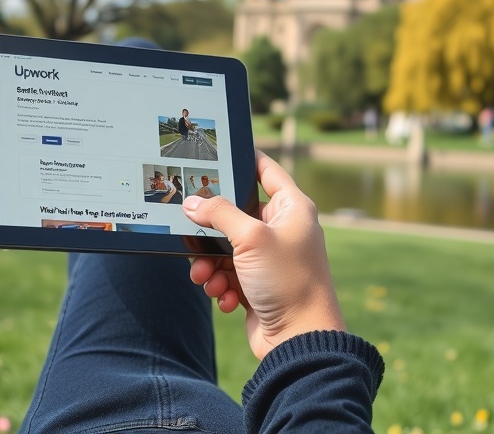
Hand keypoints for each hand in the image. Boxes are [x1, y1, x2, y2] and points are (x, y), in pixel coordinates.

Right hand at [183, 150, 344, 359]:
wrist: (300, 340)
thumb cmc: (288, 282)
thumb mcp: (251, 239)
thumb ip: (219, 214)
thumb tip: (193, 202)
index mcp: (292, 208)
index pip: (266, 170)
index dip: (244, 158)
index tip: (218, 153)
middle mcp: (283, 230)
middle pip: (235, 214)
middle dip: (211, 231)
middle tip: (193, 235)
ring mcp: (271, 259)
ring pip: (226, 248)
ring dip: (211, 264)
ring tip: (206, 278)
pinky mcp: (258, 285)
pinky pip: (228, 275)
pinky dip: (221, 285)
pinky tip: (225, 298)